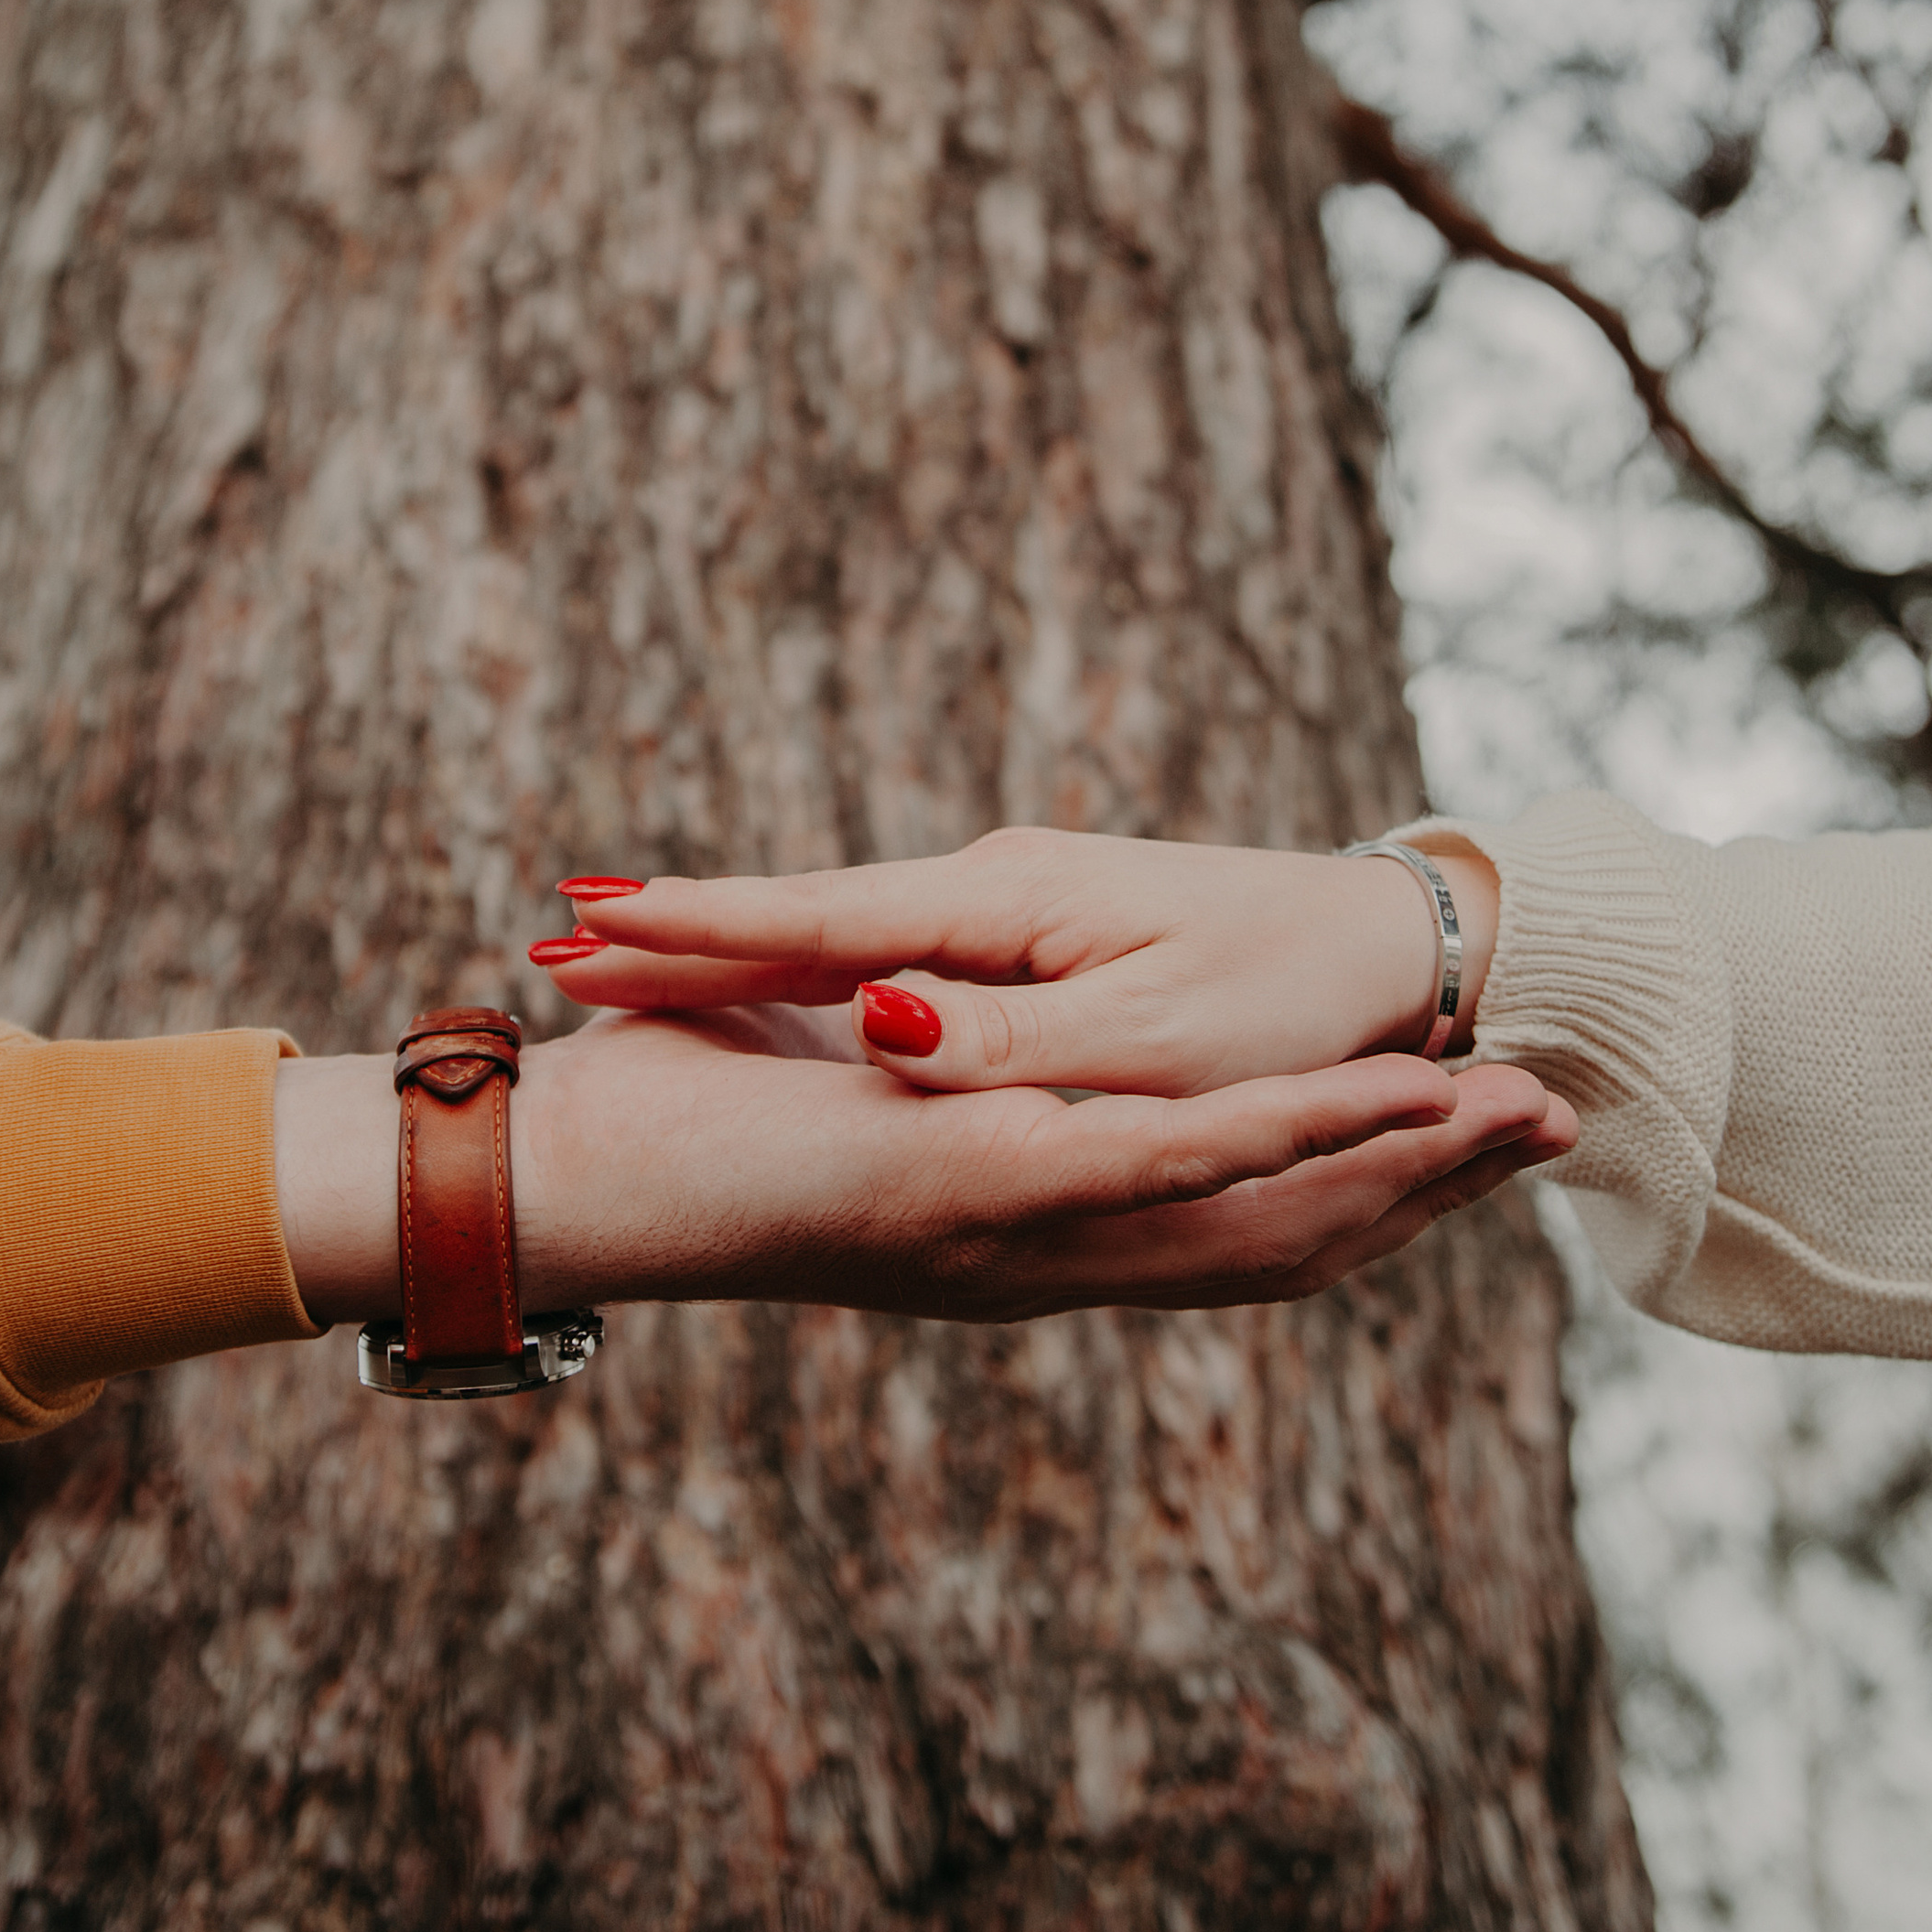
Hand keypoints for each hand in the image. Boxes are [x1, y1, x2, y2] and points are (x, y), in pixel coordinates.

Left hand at [275, 1000, 1572, 1330]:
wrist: (562, 1176)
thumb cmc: (668, 1114)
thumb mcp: (823, 1062)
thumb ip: (907, 1033)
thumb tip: (940, 988)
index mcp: (1021, 1232)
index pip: (1226, 1227)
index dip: (1354, 1191)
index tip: (1463, 1139)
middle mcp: (1044, 1254)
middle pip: (1285, 1236)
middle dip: (1429, 1185)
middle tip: (1560, 1133)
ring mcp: (1020, 1236)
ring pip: (1257, 1208)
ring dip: (1396, 1163)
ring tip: (1525, 1119)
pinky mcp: (978, 1193)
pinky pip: (1161, 1170)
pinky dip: (1284, 1139)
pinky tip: (1383, 1110)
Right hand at [527, 828, 1506, 1096]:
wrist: (1385, 951)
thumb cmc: (1287, 996)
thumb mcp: (1155, 1036)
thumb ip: (1011, 1037)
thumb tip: (874, 1017)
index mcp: (1007, 909)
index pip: (821, 920)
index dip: (701, 929)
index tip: (586, 929)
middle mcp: (988, 895)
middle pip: (803, 916)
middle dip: (678, 931)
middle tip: (547, 943)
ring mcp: (1000, 917)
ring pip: (833, 933)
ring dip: (720, 942)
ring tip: (599, 954)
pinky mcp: (1020, 946)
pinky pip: (882, 954)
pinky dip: (795, 956)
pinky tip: (736, 963)